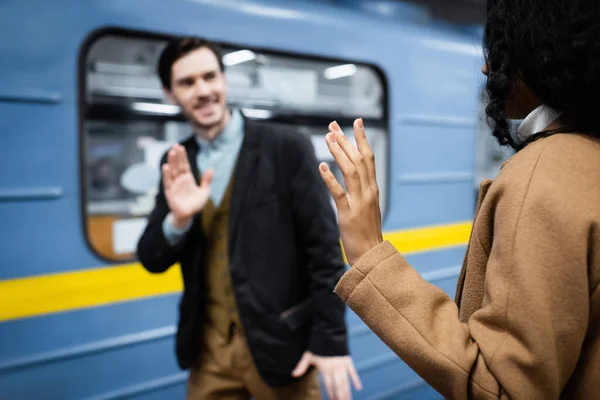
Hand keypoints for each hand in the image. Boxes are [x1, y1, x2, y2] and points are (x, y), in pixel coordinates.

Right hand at [162, 144, 212, 225]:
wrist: (189, 216)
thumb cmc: (195, 204)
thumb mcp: (204, 192)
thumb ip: (206, 181)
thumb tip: (210, 169)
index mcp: (187, 178)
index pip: (184, 165)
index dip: (182, 156)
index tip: (180, 146)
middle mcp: (179, 180)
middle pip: (177, 165)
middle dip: (176, 156)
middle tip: (175, 145)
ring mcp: (174, 185)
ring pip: (172, 172)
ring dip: (171, 162)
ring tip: (171, 152)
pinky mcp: (170, 192)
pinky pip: (168, 182)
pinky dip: (166, 175)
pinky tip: (165, 167)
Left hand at [292, 351, 361, 399]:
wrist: (329, 332)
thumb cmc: (317, 345)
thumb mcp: (308, 355)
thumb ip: (302, 366)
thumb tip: (293, 375)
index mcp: (325, 367)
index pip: (329, 384)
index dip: (331, 393)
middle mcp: (335, 367)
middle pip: (339, 384)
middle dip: (341, 395)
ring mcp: (342, 364)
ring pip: (346, 380)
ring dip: (348, 391)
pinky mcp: (348, 360)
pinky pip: (353, 371)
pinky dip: (356, 379)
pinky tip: (358, 388)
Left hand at [319, 119, 382, 265]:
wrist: (371, 255)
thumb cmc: (367, 233)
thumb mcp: (368, 208)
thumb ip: (362, 191)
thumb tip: (354, 176)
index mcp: (373, 190)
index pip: (368, 158)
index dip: (362, 139)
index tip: (356, 122)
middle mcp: (368, 192)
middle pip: (359, 160)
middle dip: (346, 141)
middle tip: (334, 126)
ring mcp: (359, 202)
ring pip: (350, 171)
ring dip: (339, 153)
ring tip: (328, 138)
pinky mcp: (348, 214)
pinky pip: (339, 193)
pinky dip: (331, 179)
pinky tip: (322, 167)